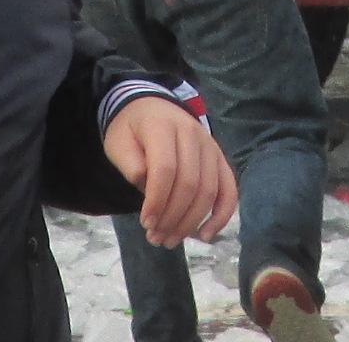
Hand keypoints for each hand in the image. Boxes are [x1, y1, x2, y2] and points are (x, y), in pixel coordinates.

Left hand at [102, 97, 234, 250]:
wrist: (151, 107)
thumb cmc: (132, 130)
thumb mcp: (119, 143)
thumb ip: (130, 165)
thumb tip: (147, 192)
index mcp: (163, 126)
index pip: (165, 168)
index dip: (157, 200)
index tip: (145, 223)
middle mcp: (192, 133)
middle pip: (189, 183)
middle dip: (172, 217)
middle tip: (155, 238)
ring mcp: (210, 145)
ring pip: (209, 190)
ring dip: (191, 222)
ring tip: (170, 240)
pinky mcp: (219, 158)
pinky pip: (229, 189)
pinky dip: (221, 216)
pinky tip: (205, 236)